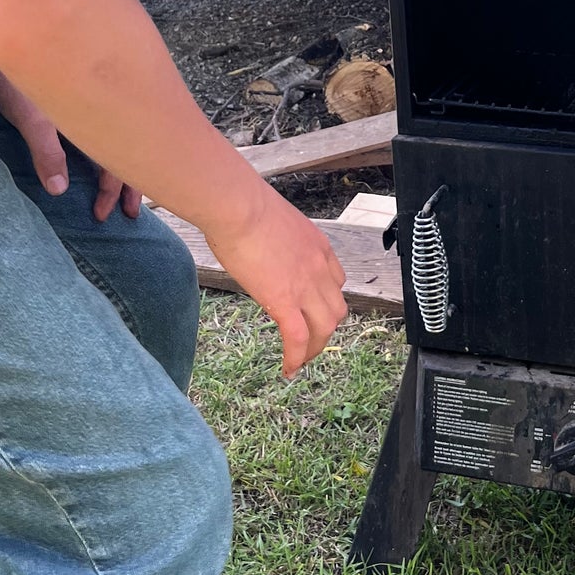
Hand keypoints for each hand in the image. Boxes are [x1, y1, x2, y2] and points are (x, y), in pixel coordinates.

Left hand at [0, 54, 141, 223]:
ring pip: (121, 138)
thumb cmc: (12, 77)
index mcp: (94, 116)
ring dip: (124, 166)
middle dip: (132, 182)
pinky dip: (112, 146)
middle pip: (128, 149)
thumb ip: (46, 151)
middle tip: (130, 214)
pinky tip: (107, 156)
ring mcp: (94, 101)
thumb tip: (59, 190)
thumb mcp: (30, 116)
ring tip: (124, 194)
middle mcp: (101, 109)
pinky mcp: (82, 94)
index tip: (111, 214)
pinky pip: (106, 126)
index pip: (118, 160)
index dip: (119, 189)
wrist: (5, 35)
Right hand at [205, 179, 347, 376]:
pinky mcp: (284, 300)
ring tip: (300, 361)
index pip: (336, 280)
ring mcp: (305, 285)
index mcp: (317, 246)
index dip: (327, 300)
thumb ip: (275, 241)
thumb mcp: (272, 222)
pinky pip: (298, 337)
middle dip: (325, 329)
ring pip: (324, 328)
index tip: (314, 310)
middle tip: (309, 341)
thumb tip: (258, 248)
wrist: (238, 206)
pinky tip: (288, 369)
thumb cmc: (243, 205)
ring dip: (314, 348)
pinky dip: (296, 357)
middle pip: (336, 308)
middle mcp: (319, 267)